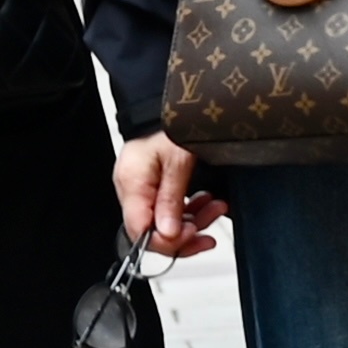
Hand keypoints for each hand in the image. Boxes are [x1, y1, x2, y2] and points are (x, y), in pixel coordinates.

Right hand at [113, 127, 226, 256]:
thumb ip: (171, 199)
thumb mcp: (178, 161)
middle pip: (152, 232)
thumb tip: (168, 234)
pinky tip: (208, 205)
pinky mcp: (155, 189)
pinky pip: (171, 213)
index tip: (191, 235)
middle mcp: (132, 189)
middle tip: (207, 232)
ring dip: (194, 222)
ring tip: (215, 209)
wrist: (175, 106)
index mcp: (131, 182)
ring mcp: (144, 190)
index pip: (139, 230)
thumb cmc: (172, 124)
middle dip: (184, 235)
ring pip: (165, 225)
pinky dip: (192, 213)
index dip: (165, 241)